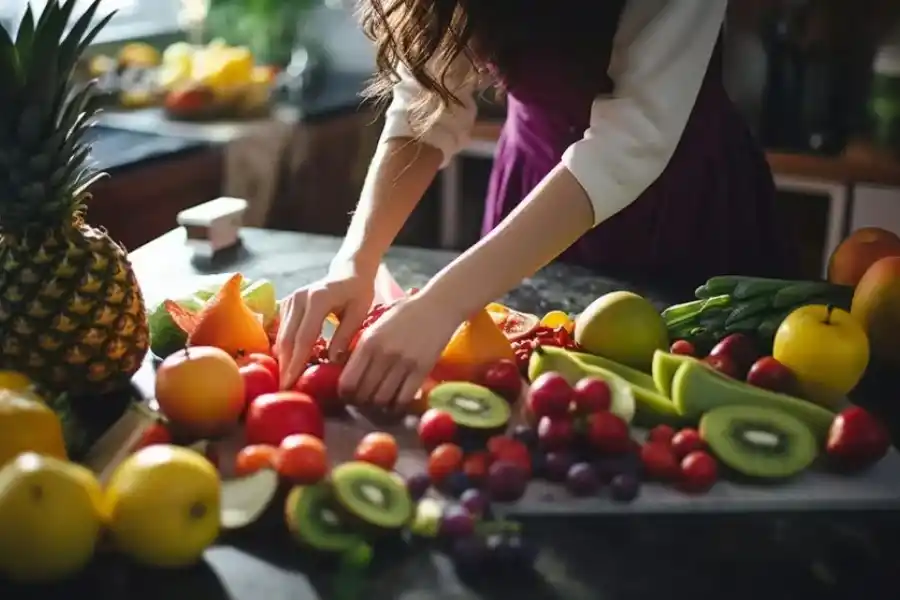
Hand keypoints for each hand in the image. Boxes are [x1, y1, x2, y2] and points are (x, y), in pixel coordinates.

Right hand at [275, 260, 374, 387]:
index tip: (291, 384)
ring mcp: (290, 300)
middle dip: (286, 367)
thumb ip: (345, 336)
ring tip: (287, 383)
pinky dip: (286, 349)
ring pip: (282, 337)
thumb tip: (331, 362)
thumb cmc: (358, 292)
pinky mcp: (287, 304)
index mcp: (317, 299)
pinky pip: (282, 332)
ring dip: (284, 360)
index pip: (303, 337)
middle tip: (285, 390)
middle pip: (288, 339)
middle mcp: (299, 298)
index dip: (296, 363)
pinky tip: (289, 366)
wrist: (348, 272)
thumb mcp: (359, 313)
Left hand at [340, 293, 460, 406]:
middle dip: (361, 401)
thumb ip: (362, 347)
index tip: (347, 395)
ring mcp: (404, 363)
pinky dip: (397, 406)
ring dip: (378, 405)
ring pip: (382, 399)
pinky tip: (396, 403)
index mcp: (368, 342)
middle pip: (363, 393)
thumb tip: (346, 371)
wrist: (438, 307)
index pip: (348, 381)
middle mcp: (384, 354)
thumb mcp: (377, 326)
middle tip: (364, 401)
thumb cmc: (405, 314)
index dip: (345, 393)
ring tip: (380, 402)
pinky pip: (404, 398)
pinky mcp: (422, 370)